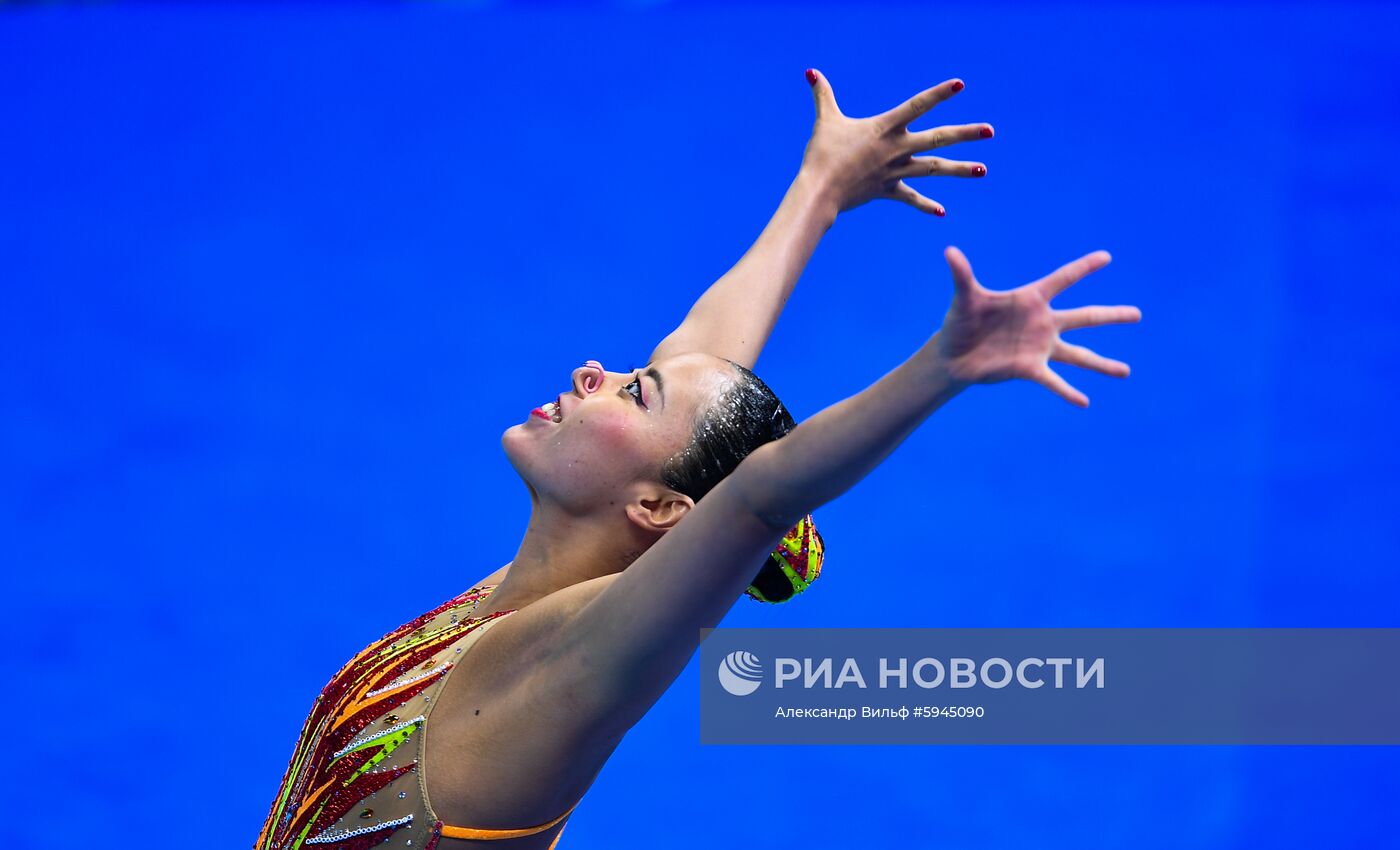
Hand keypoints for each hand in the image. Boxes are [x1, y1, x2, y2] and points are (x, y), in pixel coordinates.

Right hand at [799, 69, 992, 216]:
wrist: (819, 191)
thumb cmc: (822, 154)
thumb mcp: (825, 120)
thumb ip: (822, 94)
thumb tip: (810, 72)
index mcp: (885, 128)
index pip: (918, 105)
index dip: (939, 94)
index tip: (960, 84)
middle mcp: (897, 149)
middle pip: (938, 139)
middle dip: (965, 135)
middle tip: (991, 131)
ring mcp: (895, 171)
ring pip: (934, 169)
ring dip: (959, 170)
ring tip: (983, 170)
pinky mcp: (888, 190)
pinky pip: (911, 197)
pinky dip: (925, 205)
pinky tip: (943, 212)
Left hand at [933, 247, 1141, 406]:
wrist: (953, 356)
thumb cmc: (960, 322)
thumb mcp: (964, 298)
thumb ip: (962, 275)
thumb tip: (949, 251)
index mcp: (1030, 300)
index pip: (1062, 279)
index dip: (1083, 268)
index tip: (1106, 257)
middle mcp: (1042, 322)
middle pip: (1084, 317)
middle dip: (1111, 315)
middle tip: (1138, 314)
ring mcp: (1040, 347)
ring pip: (1079, 355)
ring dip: (1102, 364)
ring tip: (1126, 372)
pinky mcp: (1031, 368)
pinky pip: (1054, 381)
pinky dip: (1068, 392)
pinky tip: (1084, 402)